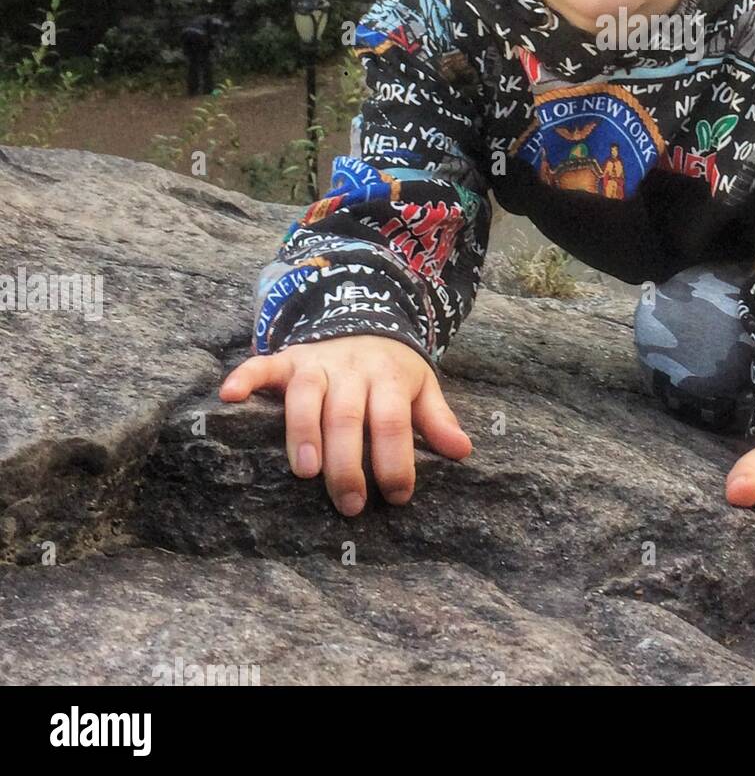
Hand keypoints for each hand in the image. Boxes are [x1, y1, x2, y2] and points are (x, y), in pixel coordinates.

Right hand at [219, 335, 471, 515]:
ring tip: (306, 472)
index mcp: (389, 378)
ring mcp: (317, 363)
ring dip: (304, 432)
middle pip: (348, 416)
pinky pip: (264, 364)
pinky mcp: (287, 358)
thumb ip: (437, 419)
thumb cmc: (392, 368)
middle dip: (348, 462)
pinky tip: (230, 397)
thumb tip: (463, 451)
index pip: (394, 422)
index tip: (398, 496)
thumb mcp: (421, 386)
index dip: (396, 460)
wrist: (365, 314)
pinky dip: (246, 377)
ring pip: (307, 395)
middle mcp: (352, 370)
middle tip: (351, 503)